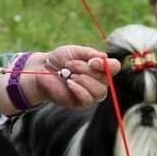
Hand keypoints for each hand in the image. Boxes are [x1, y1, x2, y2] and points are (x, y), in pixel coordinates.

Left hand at [0, 47, 120, 113]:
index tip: (92, 61)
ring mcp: (91, 94)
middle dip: (87, 71)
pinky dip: (79, 90)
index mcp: (99, 68)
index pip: (114, 67)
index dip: (106, 65)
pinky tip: (69, 84)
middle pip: (106, 79)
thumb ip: (90, 54)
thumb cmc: (58, 60)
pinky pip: (88, 99)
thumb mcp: (75, 52)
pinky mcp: (81, 103)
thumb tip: (104, 58)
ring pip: (100, 91)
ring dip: (84, 81)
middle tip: (70, 65)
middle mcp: (98, 81)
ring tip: (69, 75)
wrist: (42, 70)